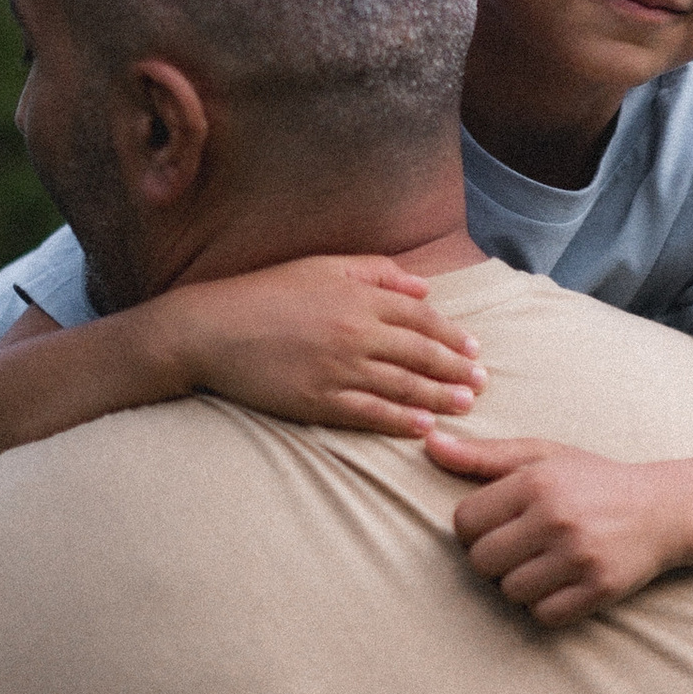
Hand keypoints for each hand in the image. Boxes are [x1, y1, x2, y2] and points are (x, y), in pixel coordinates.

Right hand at [169, 256, 481, 436]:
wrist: (210, 329)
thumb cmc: (266, 293)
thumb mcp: (322, 267)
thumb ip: (376, 272)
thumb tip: (423, 286)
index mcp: (359, 296)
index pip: (421, 316)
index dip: (451, 334)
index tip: (473, 348)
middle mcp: (355, 331)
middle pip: (421, 353)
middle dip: (456, 369)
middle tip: (481, 382)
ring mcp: (338, 367)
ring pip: (403, 385)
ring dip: (439, 397)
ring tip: (465, 404)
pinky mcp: (318, 399)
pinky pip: (370, 412)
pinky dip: (400, 421)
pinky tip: (423, 427)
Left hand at [425, 431, 686, 625]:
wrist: (664, 509)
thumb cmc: (593, 480)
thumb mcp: (542, 456)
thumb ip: (482, 455)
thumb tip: (429, 444)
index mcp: (537, 481)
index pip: (465, 522)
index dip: (474, 530)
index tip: (498, 526)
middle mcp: (557, 517)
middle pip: (482, 562)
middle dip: (493, 560)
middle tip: (519, 549)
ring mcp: (580, 555)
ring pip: (510, 592)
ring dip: (519, 585)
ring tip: (543, 565)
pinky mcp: (600, 588)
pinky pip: (543, 615)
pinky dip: (546, 606)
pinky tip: (562, 584)